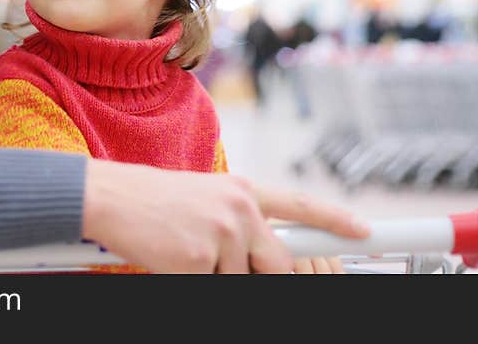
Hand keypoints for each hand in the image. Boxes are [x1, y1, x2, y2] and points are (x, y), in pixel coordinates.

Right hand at [82, 160, 368, 272]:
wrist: (115, 198)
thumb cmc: (158, 201)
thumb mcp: (207, 198)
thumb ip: (241, 222)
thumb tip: (266, 258)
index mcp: (243, 190)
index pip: (301, 205)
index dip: (335, 219)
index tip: (362, 231)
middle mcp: (240, 209)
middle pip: (278, 265)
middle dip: (261, 277)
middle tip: (227, 264)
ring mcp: (222, 234)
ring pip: (240, 281)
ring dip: (216, 276)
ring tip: (185, 249)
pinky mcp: (200, 260)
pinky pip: (209, 287)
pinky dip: (192, 280)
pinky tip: (174, 258)